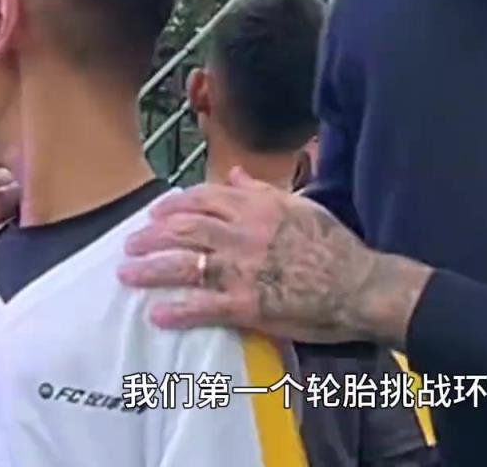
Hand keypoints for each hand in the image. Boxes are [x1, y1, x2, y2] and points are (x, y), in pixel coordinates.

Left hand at [118, 168, 433, 345]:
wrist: (359, 285)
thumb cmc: (335, 245)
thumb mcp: (301, 205)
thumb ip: (262, 190)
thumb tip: (234, 173)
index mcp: (256, 208)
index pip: (204, 198)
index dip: (174, 205)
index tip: (155, 212)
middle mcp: (242, 234)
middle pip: (184, 229)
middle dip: (151, 236)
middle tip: (130, 245)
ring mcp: (241, 270)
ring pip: (184, 264)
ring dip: (150, 269)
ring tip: (127, 274)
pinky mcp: (246, 305)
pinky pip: (203, 306)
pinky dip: (177, 310)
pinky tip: (157, 314)